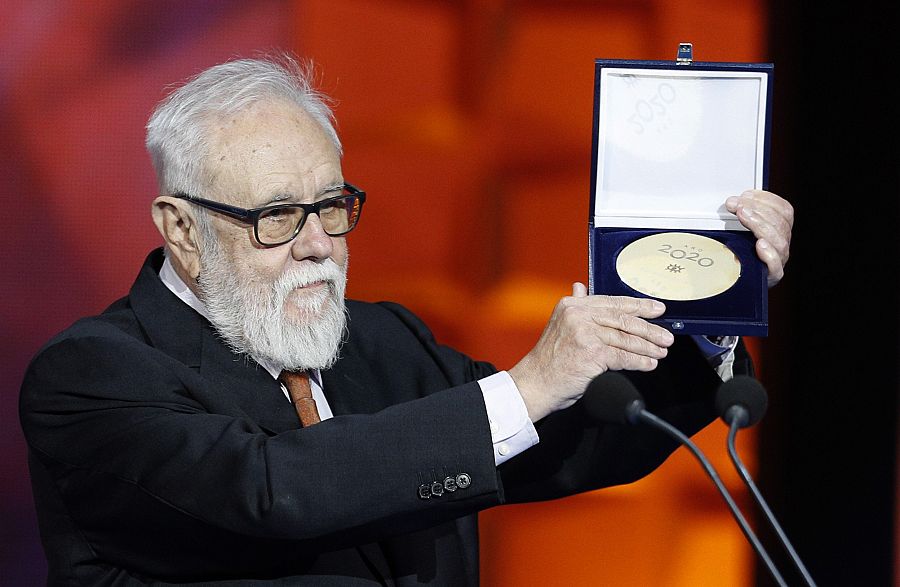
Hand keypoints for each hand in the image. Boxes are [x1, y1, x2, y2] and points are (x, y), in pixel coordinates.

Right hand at [508, 283, 673, 422]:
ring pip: (625, 338)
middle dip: (648, 329)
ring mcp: (584, 333)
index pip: (612, 302)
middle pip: (622, 319)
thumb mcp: (561, 325)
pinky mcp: (591, 352)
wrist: (535, 383)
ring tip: (661, 352)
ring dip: (647, 347)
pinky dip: (639, 361)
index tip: (657, 309)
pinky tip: (649, 364)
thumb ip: (575, 306)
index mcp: (572, 305)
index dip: (638, 306)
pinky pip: (623, 356)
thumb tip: (581, 287)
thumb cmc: (550, 359)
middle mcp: (577, 314)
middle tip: (666, 336)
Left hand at [726, 190, 793, 287]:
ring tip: (743, 216)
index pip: (784, 210)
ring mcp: (778, 261)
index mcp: (780, 230)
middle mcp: (782, 244)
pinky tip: (759, 245)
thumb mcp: (739, 231)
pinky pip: (775, 266)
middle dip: (757, 210)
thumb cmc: (738, 253)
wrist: (736, 280)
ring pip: (779, 241)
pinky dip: (769, 254)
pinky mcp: (770, 277)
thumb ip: (742, 216)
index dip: (767, 199)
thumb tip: (732, 202)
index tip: (746, 194)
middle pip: (780, 223)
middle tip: (736, 205)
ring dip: (760, 225)